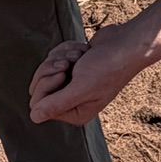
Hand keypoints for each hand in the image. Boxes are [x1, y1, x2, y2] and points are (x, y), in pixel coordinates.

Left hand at [28, 22, 144, 127]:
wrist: (126, 43)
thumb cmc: (108, 67)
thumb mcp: (81, 88)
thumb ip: (56, 104)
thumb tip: (34, 118)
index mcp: (76, 112)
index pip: (39, 104)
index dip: (46, 85)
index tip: (64, 73)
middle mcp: (73, 100)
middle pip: (39, 86)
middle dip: (52, 68)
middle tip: (70, 63)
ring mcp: (73, 83)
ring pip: (46, 69)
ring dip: (62, 57)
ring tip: (80, 56)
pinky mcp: (74, 67)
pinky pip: (55, 57)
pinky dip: (67, 49)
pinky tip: (83, 50)